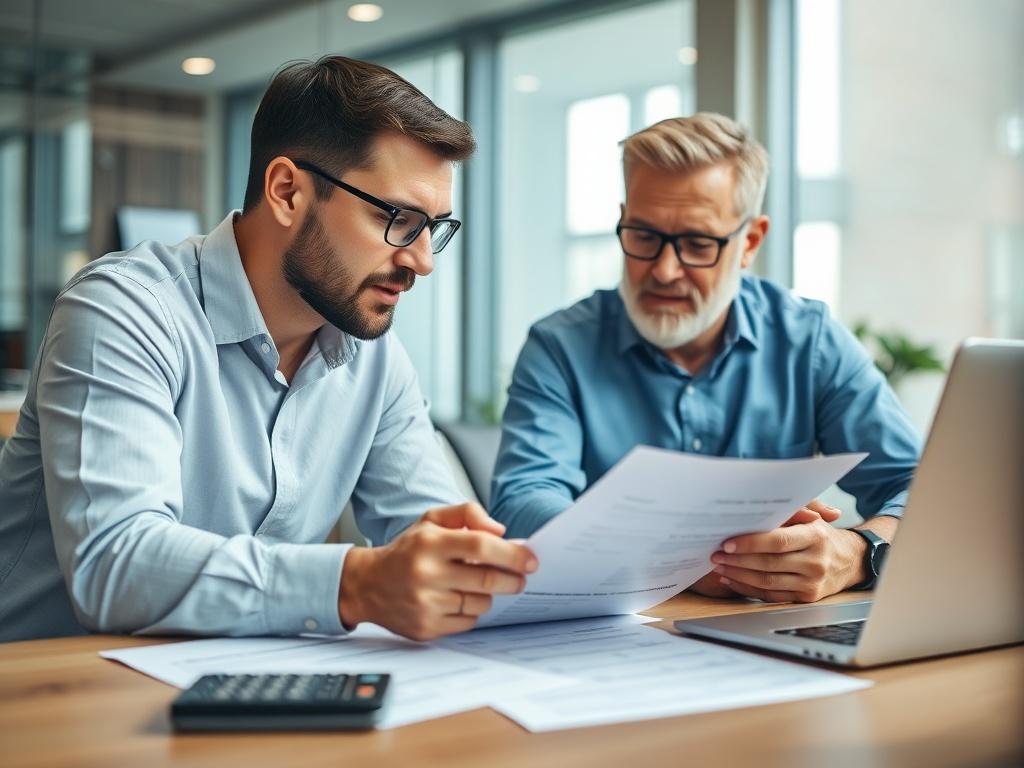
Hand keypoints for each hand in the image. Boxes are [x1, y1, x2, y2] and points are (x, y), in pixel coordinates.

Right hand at [338, 503, 537, 640]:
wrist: (367, 584)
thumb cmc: (408, 550)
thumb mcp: (431, 520)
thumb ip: (467, 514)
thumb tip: (500, 531)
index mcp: (430, 543)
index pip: (481, 546)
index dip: (511, 554)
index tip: (531, 560)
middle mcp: (426, 574)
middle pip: (487, 579)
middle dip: (512, 579)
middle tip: (520, 578)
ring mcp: (425, 604)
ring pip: (481, 603)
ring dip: (489, 595)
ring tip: (480, 586)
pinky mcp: (426, 628)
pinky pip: (467, 623)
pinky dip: (472, 613)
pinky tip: (460, 601)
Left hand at [688, 499, 843, 599]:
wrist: (850, 560)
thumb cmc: (822, 535)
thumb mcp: (811, 517)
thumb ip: (790, 511)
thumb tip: (760, 508)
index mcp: (815, 536)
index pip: (778, 541)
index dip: (751, 543)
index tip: (727, 542)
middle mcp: (815, 561)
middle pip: (769, 563)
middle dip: (738, 560)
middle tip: (716, 554)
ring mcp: (812, 582)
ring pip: (767, 581)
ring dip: (739, 575)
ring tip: (720, 566)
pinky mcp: (806, 597)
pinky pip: (771, 595)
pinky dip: (748, 588)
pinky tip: (733, 579)